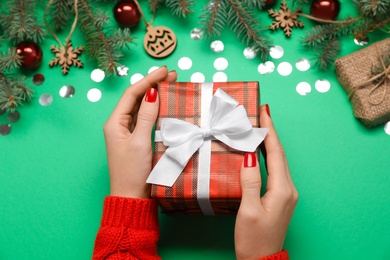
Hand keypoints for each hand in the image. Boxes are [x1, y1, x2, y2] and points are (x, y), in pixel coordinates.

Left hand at [103, 67, 176, 197]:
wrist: (132, 196)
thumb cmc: (132, 172)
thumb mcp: (140, 142)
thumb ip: (147, 116)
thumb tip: (152, 93)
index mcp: (114, 123)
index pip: (131, 94)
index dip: (148, 80)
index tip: (163, 71)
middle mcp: (119, 124)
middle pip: (136, 98)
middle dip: (152, 85)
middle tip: (171, 75)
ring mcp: (127, 132)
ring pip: (141, 107)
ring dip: (154, 95)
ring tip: (170, 85)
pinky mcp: (136, 139)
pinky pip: (145, 118)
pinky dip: (155, 109)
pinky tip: (164, 103)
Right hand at [234, 105, 297, 258]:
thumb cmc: (253, 239)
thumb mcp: (248, 210)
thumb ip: (250, 181)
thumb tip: (249, 156)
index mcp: (282, 190)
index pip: (275, 153)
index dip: (269, 131)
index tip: (264, 112)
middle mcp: (288, 189)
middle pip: (279, 154)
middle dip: (271, 132)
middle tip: (262, 113)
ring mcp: (286, 193)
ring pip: (278, 161)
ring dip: (269, 143)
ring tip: (260, 127)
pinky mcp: (281, 197)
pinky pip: (275, 170)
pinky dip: (268, 156)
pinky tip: (260, 151)